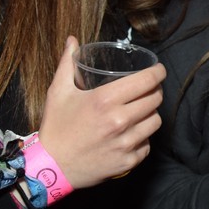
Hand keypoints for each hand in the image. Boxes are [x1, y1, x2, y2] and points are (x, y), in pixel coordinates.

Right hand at [37, 36, 166, 188]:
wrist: (50, 168)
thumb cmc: (56, 127)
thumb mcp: (58, 92)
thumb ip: (67, 63)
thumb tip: (72, 40)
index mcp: (105, 100)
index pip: (147, 81)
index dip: (158, 72)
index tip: (158, 70)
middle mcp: (119, 121)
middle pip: (155, 100)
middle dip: (155, 91)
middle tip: (148, 90)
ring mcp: (125, 143)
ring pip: (155, 122)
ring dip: (150, 114)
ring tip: (140, 112)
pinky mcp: (128, 162)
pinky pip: (147, 145)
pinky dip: (142, 139)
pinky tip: (131, 134)